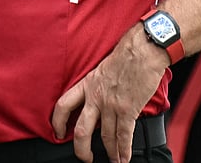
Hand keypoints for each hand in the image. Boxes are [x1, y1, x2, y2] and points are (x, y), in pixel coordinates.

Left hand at [50, 24, 168, 162]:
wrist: (142, 50)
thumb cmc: (125, 55)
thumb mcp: (102, 69)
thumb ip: (97, 85)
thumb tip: (98, 99)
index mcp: (87, 84)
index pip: (63, 105)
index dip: (58, 122)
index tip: (59, 133)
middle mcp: (96, 97)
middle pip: (81, 130)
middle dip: (82, 149)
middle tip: (85, 157)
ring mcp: (111, 105)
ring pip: (105, 137)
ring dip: (110, 153)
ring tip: (113, 160)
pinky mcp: (128, 110)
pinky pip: (123, 135)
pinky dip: (123, 150)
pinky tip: (123, 158)